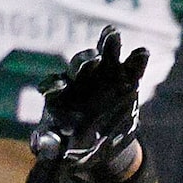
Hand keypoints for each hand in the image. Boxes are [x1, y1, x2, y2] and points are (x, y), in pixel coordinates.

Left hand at [31, 27, 149, 182]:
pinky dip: (136, 60)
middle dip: (85, 62)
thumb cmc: (70, 142)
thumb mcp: (57, 148)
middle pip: (79, 67)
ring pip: (103, 58)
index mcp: (58, 96)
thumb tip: (40, 146)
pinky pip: (131, 68)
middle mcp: (78, 82)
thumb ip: (48, 145)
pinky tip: (142, 51)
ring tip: (113, 35)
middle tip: (92, 59)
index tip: (57, 89)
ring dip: (107, 47)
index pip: (54, 86)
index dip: (55, 86)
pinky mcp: (124, 81)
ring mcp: (102, 78)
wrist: (95, 142)